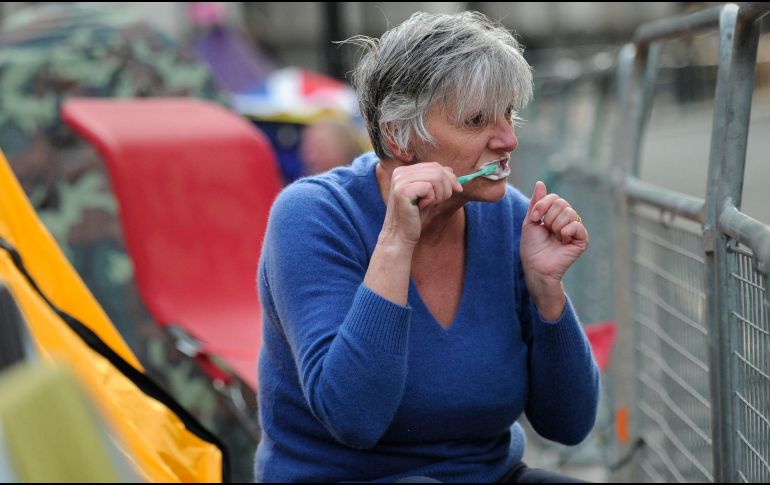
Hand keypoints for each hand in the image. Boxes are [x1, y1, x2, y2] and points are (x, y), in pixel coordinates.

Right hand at [380, 162, 462, 245]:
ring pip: (436, 177)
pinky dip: (431, 199)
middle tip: (440, 201)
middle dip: (447, 187)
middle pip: (437, 170)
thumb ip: (437, 181)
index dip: (450, 177)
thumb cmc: (415, 216)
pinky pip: (429, 188)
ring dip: (440, 194)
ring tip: (430, 204)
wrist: (401, 235)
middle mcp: (400, 172)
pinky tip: (421, 207)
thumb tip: (451, 171)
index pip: (434, 165)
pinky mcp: (403, 191)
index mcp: (404, 170)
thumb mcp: (428, 195)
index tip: (458, 189)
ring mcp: (400, 181)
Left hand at [520, 181, 588, 318]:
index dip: (543, 205)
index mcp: (555, 214)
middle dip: (548, 217)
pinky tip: (562, 240)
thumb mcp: (530, 222)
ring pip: (569, 213)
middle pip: (562, 203)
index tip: (535, 218)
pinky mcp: (581, 240)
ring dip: (555, 225)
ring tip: (554, 237)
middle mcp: (567, 220)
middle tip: (546, 230)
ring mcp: (575, 229)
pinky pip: (577, 225)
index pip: (554, 197)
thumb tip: (540, 183)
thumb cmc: (531, 247)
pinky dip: (566, 231)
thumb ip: (536, 203)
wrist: (536, 267)